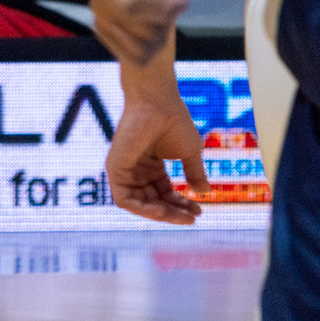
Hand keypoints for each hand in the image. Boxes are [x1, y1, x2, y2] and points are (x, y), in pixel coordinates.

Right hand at [89, 0, 201, 67]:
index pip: (129, 3)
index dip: (162, 9)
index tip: (183, 0)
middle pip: (134, 28)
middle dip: (162, 18)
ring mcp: (98, 13)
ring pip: (135, 47)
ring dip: (158, 32)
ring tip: (160, 7)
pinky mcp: (107, 32)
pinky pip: (132, 56)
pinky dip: (151, 45)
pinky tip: (154, 23)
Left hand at [107, 72, 205, 226]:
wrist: (159, 103)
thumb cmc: (174, 121)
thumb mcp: (190, 153)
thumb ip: (194, 173)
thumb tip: (205, 193)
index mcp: (151, 166)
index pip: (164, 193)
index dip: (181, 205)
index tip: (199, 212)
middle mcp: (137, 170)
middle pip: (153, 201)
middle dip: (173, 212)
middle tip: (194, 217)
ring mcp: (125, 171)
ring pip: (140, 205)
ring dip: (162, 214)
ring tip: (183, 216)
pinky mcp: (115, 169)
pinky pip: (125, 200)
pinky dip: (143, 209)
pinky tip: (163, 211)